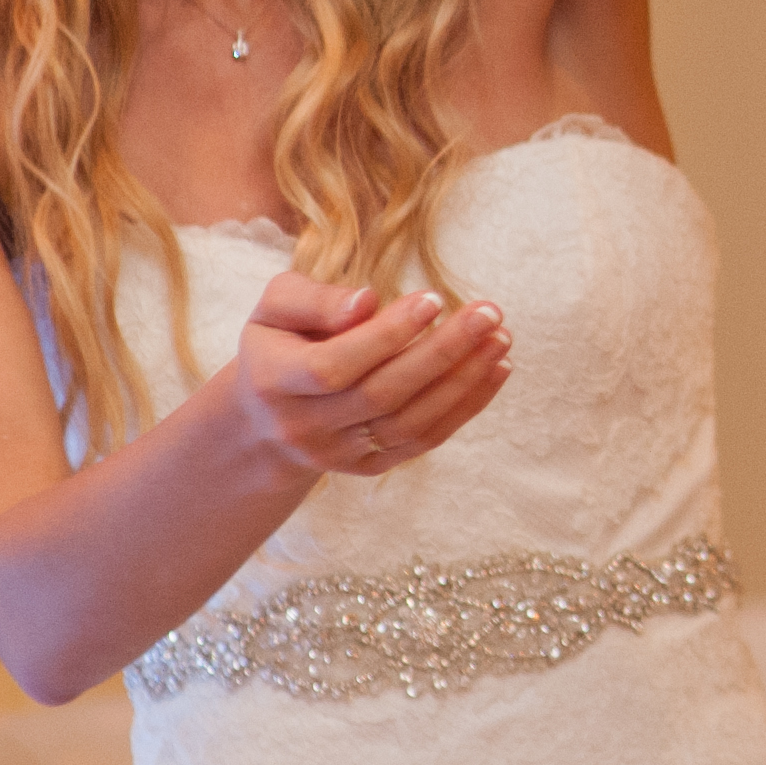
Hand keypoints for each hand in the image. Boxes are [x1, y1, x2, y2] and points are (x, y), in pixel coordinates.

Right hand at [232, 272, 513, 476]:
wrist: (265, 420)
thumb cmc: (280, 344)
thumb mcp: (276, 309)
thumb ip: (314, 300)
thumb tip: (367, 302)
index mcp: (275, 382)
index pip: (334, 366)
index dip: (386, 335)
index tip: (432, 298)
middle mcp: (305, 426)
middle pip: (381, 396)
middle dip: (441, 352)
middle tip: (489, 313)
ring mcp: (339, 453)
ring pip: (410, 424)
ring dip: (463, 381)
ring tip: (500, 338)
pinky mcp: (370, 466)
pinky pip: (424, 441)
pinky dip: (465, 407)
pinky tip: (496, 369)